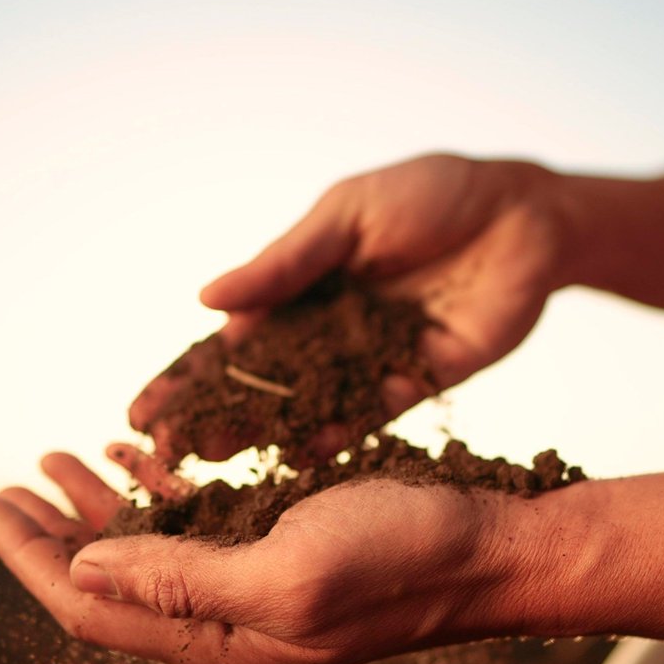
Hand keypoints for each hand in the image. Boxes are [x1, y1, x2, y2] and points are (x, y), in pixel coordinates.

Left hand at [0, 443, 552, 663]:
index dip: (27, 559)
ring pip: (148, 549)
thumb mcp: (286, 571)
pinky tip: (141, 458)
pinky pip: (199, 526)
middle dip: (49, 531)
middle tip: (6, 482)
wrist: (489, 549)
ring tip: (61, 455)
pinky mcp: (281, 547)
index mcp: (216, 637)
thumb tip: (77, 571)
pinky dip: (160, 491)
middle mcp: (224, 618)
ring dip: (98, 506)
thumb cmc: (400, 558)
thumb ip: (181, 580)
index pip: (89, 606)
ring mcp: (252, 583)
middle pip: (106, 580)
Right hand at [130, 153, 568, 464]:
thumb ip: (286, 264)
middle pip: (259, 386)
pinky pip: (370, 416)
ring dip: (261, 436)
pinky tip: (298, 461)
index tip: (140, 413)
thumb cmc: (431, 195)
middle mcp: (329, 334)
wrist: (524, 215)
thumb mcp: (348, 217)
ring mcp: (370, 362)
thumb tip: (206, 299)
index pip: (232, 341)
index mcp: (302, 289)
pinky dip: (335, 437)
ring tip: (214, 468)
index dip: (187, 377)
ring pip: (306, 407)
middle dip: (211, 418)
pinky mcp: (418, 381)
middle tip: (162, 459)